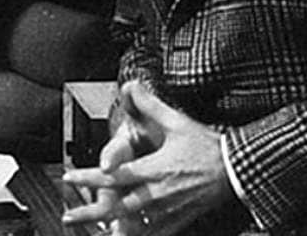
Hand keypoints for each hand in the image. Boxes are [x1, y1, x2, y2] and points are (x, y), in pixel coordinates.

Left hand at [62, 81, 234, 234]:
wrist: (236, 170)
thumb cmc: (207, 148)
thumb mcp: (177, 122)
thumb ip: (151, 105)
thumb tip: (132, 86)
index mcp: (154, 169)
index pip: (114, 176)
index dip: (89, 177)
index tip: (69, 177)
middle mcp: (158, 193)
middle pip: (117, 207)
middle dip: (91, 213)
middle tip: (70, 216)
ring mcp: (168, 210)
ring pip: (134, 226)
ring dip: (112, 231)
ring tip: (95, 234)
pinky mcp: (178, 220)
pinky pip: (155, 233)